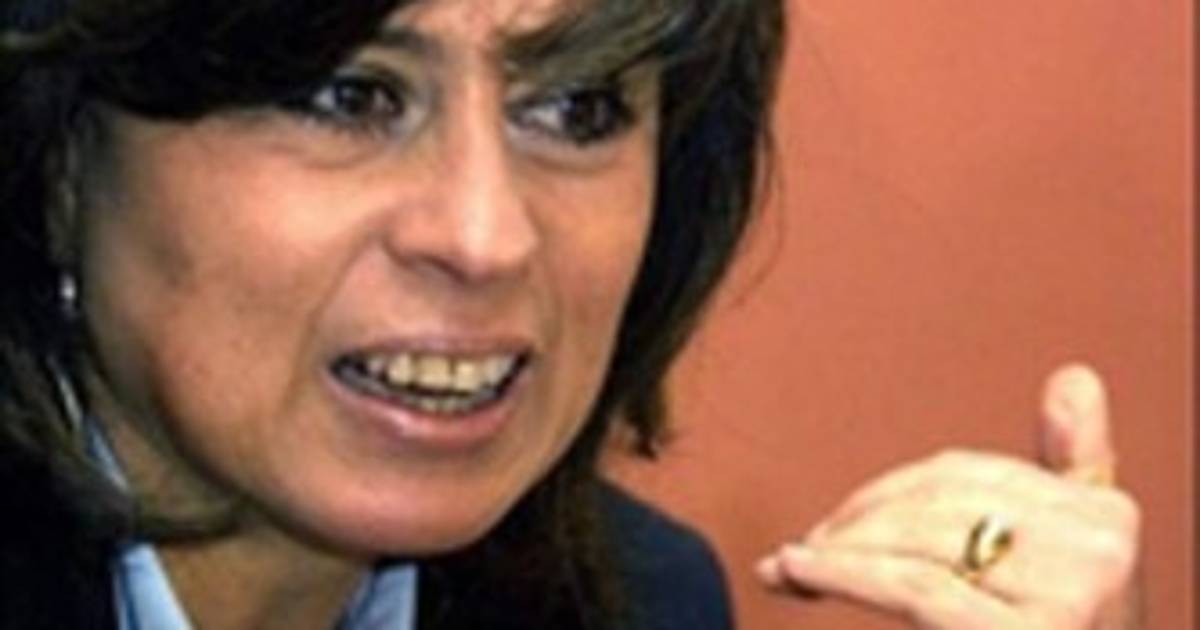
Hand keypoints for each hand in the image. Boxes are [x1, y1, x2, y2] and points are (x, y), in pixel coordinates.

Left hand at [756, 365, 1141, 628]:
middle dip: (856, 523)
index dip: (888, 491)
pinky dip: (844, 573)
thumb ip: (1071, 468)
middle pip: (936, 505)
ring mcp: (1069, 592)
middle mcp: (1097, 547)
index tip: (837, 518)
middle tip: (801, 549)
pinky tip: (797, 570)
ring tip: (788, 568)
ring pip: (916, 545)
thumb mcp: (1078, 561)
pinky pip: (912, 588)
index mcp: (1106, 513)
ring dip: (837, 551)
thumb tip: (1071, 378)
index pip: (966, 473)